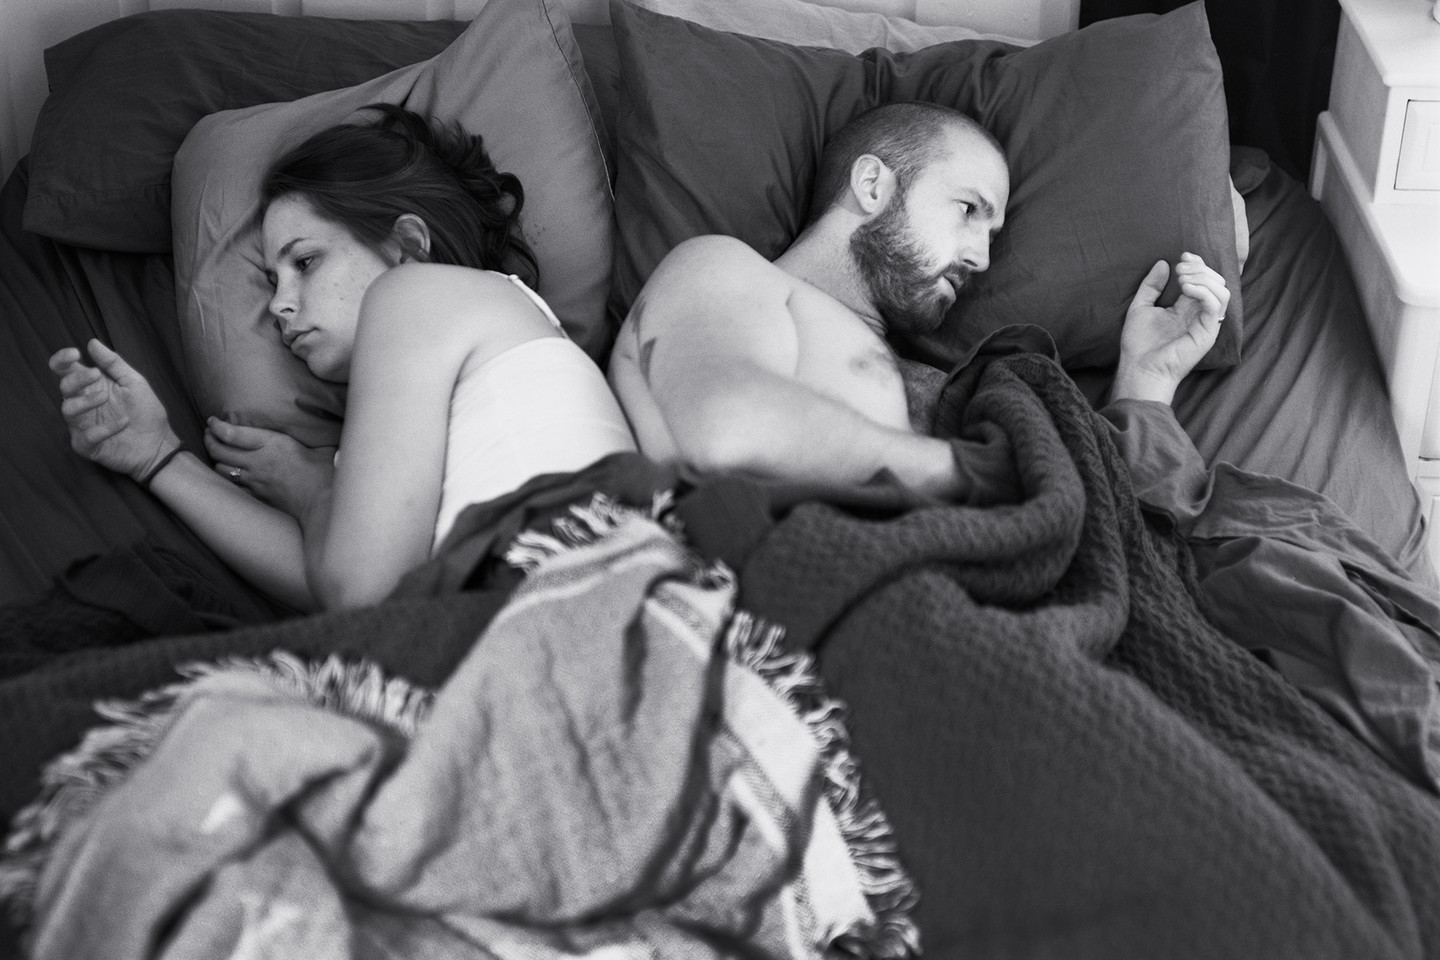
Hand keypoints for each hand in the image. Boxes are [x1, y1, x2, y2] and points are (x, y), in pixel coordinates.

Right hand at [49, 339, 179, 481]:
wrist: (158, 443)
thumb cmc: (145, 412)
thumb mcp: (134, 382)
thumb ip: (113, 363)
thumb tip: (92, 342)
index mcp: (90, 386)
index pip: (64, 371)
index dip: (62, 360)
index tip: (74, 353)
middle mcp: (82, 404)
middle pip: (64, 388)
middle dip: (76, 379)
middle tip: (95, 375)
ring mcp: (82, 425)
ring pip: (68, 410)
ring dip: (85, 401)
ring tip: (106, 397)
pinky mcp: (87, 445)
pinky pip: (85, 436)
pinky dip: (104, 428)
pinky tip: (123, 423)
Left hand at [204, 417, 335, 518]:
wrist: (323, 501)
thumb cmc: (324, 472)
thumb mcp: (315, 446)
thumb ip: (304, 437)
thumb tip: (315, 424)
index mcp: (273, 444)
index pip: (232, 434)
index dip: (217, 426)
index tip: (212, 421)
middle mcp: (259, 461)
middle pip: (219, 450)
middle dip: (209, 440)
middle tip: (209, 434)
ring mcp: (255, 480)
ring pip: (221, 468)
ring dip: (216, 459)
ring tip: (216, 452)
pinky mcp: (256, 495)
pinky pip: (232, 485)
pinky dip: (226, 477)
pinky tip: (228, 472)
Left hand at [1112, 253, 1228, 405]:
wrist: (1140, 368)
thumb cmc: (1139, 343)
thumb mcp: (1140, 306)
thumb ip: (1151, 285)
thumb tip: (1163, 263)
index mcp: (1186, 307)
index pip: (1203, 279)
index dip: (1198, 264)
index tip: (1182, 255)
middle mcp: (1198, 313)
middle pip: (1215, 282)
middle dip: (1200, 268)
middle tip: (1180, 268)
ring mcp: (1205, 323)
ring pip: (1222, 291)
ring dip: (1204, 278)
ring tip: (1182, 278)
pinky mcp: (1208, 332)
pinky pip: (1217, 305)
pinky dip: (1205, 291)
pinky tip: (1187, 289)